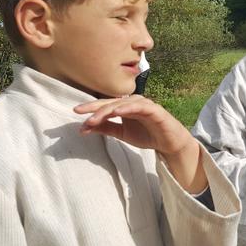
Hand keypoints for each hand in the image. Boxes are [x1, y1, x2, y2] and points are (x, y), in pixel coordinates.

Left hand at [75, 96, 194, 155]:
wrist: (169, 143)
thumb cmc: (146, 135)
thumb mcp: (122, 133)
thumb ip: (106, 128)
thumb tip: (84, 127)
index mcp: (125, 106)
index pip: (105, 105)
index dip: (91, 108)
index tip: (76, 112)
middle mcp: (133, 102)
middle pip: (111, 102)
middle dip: (95, 107)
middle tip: (80, 112)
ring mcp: (144, 104)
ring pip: (123, 104)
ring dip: (107, 110)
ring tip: (94, 118)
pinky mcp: (155, 110)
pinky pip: (140, 107)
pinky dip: (128, 108)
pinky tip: (117, 111)